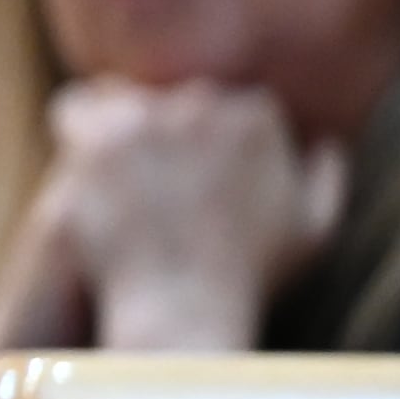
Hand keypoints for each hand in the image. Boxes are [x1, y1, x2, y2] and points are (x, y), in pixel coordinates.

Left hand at [40, 79, 347, 352]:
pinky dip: (76, 126)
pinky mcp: (98, 137)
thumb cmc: (248, 278)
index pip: (222, 98)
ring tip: (114, 161)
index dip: (204, 134)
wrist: (182, 306)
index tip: (192, 168)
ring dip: (117, 123)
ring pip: (120, 94)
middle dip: (163, 127)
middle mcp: (204, 102)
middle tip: (150, 170)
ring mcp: (148, 117)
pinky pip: (74, 105)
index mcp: (256, 114)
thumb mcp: (313, 231)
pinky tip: (81, 155)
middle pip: (171, 91)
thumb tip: (325, 141)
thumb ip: (324, 178)